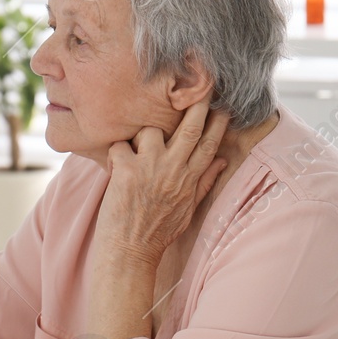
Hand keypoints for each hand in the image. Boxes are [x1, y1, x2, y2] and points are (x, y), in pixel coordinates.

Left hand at [94, 101, 229, 269]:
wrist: (130, 252)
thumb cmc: (157, 232)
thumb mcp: (188, 209)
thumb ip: (204, 182)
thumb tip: (223, 161)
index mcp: (189, 179)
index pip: (210, 144)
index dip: (218, 122)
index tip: (224, 104)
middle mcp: (173, 170)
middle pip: (189, 128)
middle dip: (196, 104)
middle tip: (199, 86)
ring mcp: (150, 168)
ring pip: (150, 130)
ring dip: (142, 132)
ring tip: (136, 145)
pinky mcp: (126, 170)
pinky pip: (120, 144)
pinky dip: (115, 149)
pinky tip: (114, 161)